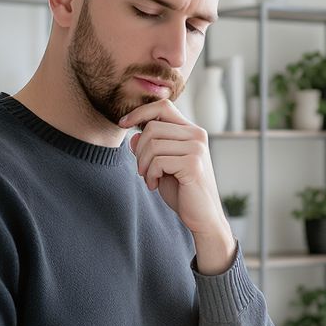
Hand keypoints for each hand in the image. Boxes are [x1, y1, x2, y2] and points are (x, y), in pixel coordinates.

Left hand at [120, 100, 234, 271]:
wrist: (202, 218)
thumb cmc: (183, 192)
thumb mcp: (161, 167)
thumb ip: (150, 150)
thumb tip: (133, 136)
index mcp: (191, 131)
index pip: (162, 106)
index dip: (139, 112)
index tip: (122, 124)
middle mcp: (197, 135)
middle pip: (152, 126)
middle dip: (139, 150)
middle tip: (142, 171)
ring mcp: (197, 148)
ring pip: (153, 143)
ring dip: (143, 164)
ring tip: (149, 179)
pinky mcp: (193, 164)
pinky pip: (158, 161)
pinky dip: (150, 175)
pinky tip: (155, 185)